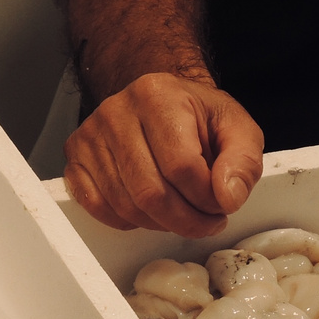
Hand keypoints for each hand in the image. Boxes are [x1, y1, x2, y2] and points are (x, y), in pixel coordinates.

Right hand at [63, 72, 262, 236]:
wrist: (162, 105)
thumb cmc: (197, 119)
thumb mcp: (237, 130)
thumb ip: (243, 162)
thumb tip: (228, 197)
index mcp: (158, 95)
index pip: (182, 167)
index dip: (206, 199)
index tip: (221, 205)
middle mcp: (117, 111)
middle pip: (150, 192)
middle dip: (185, 220)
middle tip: (205, 221)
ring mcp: (90, 135)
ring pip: (126, 205)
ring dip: (160, 223)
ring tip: (182, 212)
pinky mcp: (75, 158)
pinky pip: (97, 206)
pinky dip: (127, 220)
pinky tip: (149, 209)